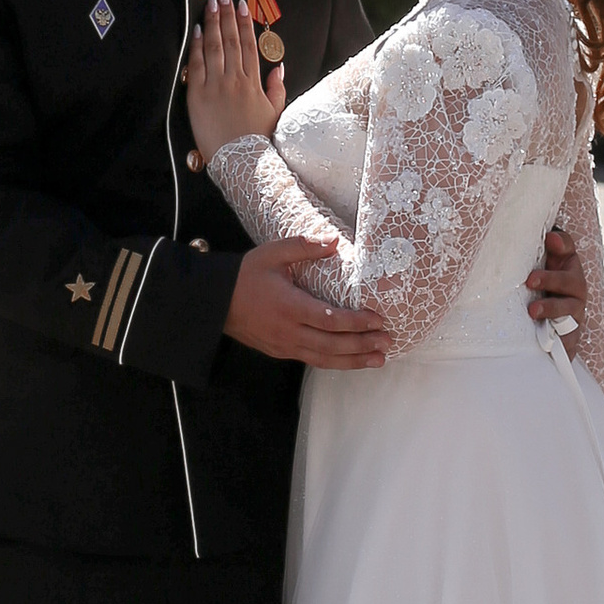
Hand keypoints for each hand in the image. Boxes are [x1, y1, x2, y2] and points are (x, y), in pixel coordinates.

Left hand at [187, 0, 283, 154]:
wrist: (240, 162)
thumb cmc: (258, 139)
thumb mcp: (275, 112)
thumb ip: (277, 87)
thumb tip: (279, 66)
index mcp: (253, 82)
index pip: (248, 44)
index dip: (245, 22)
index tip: (242, 5)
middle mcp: (234, 80)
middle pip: (230, 40)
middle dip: (227, 15)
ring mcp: (215, 87)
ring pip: (214, 48)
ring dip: (212, 23)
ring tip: (211, 4)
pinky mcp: (198, 96)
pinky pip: (196, 66)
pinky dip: (197, 47)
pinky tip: (197, 31)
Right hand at [223, 238, 390, 367]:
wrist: (215, 302)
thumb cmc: (245, 275)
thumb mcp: (272, 253)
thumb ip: (304, 246)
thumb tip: (335, 241)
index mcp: (289, 306)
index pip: (329, 320)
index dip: (356, 322)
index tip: (378, 319)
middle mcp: (288, 331)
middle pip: (332, 345)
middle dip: (362, 345)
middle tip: (387, 341)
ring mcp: (285, 345)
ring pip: (325, 359)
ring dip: (354, 360)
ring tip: (379, 359)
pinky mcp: (282, 352)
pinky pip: (313, 360)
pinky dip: (336, 362)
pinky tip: (352, 360)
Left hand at [527, 222, 587, 344]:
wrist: (541, 331)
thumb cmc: (531, 293)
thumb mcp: (527, 272)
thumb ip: (523, 254)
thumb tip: (512, 239)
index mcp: (565, 267)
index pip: (567, 250)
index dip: (561, 244)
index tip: (550, 239)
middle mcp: (574, 288)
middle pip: (571, 280)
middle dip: (551, 279)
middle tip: (530, 280)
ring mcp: (574, 313)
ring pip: (570, 310)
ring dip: (552, 309)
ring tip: (532, 311)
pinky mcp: (570, 337)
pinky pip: (568, 340)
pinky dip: (561, 341)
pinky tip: (546, 341)